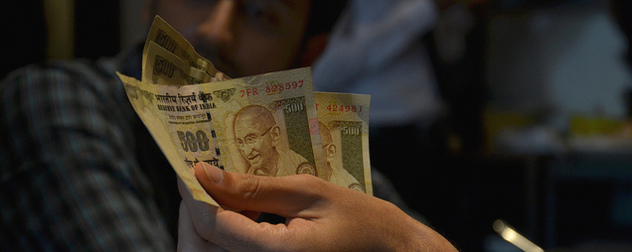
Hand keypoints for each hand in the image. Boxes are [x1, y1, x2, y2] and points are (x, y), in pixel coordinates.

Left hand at [178, 162, 457, 250]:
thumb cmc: (363, 222)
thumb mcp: (311, 193)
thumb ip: (255, 187)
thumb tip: (205, 173)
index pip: (212, 225)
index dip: (194, 193)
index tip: (193, 164)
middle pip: (198, 249)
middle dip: (193, 212)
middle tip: (202, 180)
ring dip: (204, 228)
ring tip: (221, 196)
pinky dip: (222, 241)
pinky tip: (239, 218)